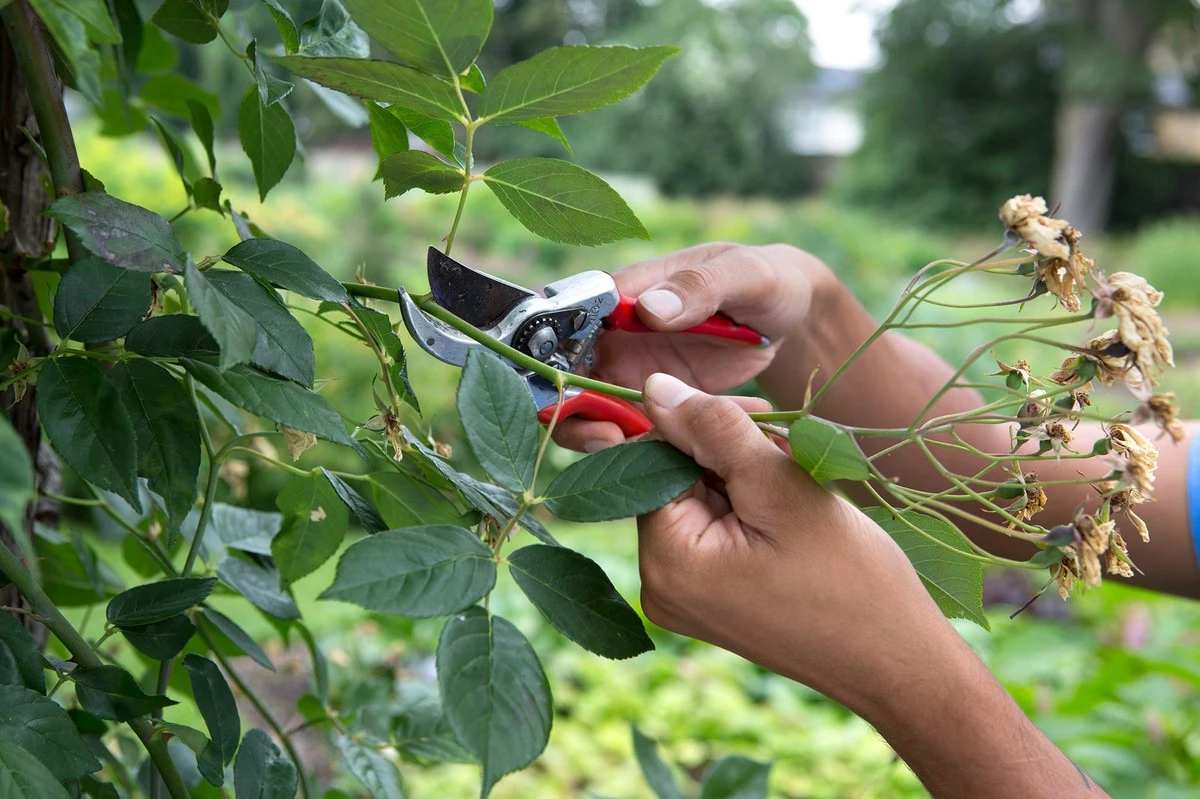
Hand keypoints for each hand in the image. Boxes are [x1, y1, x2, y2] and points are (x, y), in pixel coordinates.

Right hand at [554, 243, 830, 451]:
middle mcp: (619, 336)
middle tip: (607, 437)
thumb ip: (700, 287)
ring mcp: (635, 372)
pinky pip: (635, 432)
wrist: (790, 315)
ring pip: (594, 412)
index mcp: (629, 293)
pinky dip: (645, 449)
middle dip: (574, 411)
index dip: (560, 355)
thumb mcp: (743, 275)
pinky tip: (676, 459)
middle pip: (569, 375)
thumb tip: (650, 308)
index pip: (572, 320)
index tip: (578, 389)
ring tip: (633, 450)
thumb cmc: (765, 281)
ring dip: (605, 437)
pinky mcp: (657, 404)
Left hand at [636, 373, 1109, 797]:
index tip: (762, 420)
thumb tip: (653, 388)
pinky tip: (793, 511)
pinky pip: (716, 531)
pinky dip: (751, 507)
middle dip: (727, 453)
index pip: (652, 461)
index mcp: (665, 563)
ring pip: (699, 500)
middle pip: (673, 480)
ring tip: (800, 483)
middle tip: (789, 450)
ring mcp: (685, 598)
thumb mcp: (782, 487)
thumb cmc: (852, 580)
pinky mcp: (713, 600)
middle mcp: (659, 586)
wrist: (901, 664)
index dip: (702, 427)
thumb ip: (714, 431)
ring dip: (746, 476)